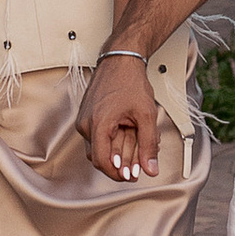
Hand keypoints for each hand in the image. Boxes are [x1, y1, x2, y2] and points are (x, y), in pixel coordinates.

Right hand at [81, 52, 161, 182]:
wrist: (120, 60)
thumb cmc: (131, 82)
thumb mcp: (146, 115)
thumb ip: (148, 145)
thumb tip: (150, 169)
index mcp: (98, 124)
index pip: (102, 162)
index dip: (117, 173)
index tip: (132, 176)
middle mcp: (85, 124)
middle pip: (100, 157)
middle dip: (121, 162)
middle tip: (140, 163)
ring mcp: (84, 121)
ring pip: (100, 147)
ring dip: (118, 150)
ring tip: (137, 141)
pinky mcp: (87, 117)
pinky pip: (99, 136)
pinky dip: (114, 140)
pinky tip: (130, 133)